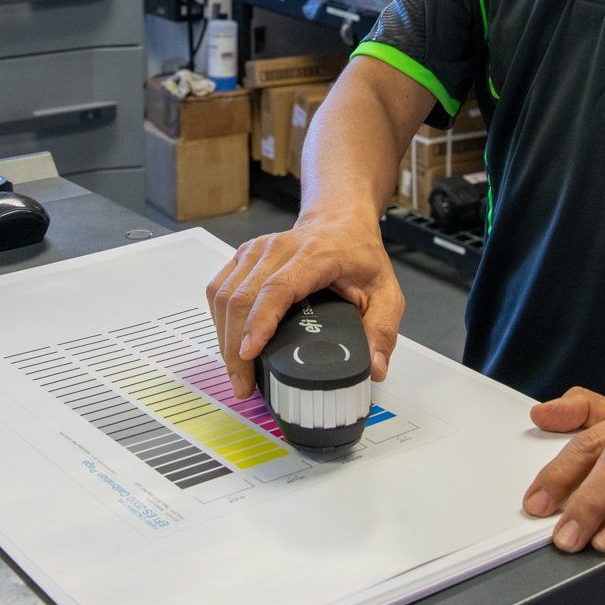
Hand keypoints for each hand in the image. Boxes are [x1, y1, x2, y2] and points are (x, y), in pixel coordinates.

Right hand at [206, 211, 403, 400]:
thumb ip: (382, 331)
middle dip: (235, 346)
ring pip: (223, 295)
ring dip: (223, 337)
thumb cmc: (359, 255)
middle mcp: (279, 248)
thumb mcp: (386, 292)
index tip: (249, 353)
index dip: (259, 321)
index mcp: (316, 255)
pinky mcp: (243, 256)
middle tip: (243, 384)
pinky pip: (218, 290)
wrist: (341, 221)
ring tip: (236, 372)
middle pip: (243, 297)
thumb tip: (374, 369)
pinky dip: (219, 320)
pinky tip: (230, 343)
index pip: (278, 288)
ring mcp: (256, 250)